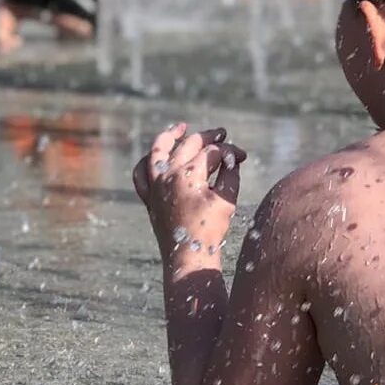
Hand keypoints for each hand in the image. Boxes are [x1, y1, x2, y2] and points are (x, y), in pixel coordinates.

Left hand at [132, 124, 246, 261]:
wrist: (189, 257)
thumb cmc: (210, 230)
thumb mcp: (227, 200)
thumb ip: (230, 173)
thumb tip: (229, 157)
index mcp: (187, 174)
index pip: (212, 152)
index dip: (230, 151)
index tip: (243, 157)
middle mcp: (166, 175)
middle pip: (188, 145)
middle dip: (208, 137)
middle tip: (222, 134)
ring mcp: (154, 186)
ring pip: (157, 151)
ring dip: (170, 136)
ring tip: (181, 127)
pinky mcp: (149, 199)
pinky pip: (141, 174)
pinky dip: (147, 162)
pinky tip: (156, 157)